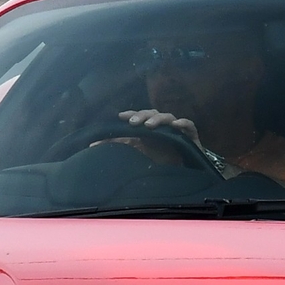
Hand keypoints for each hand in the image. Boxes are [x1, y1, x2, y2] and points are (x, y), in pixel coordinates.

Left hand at [114, 110, 240, 175]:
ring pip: (168, 117)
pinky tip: (176, 125)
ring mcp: (177, 128)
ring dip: (158, 119)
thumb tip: (93, 145)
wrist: (184, 170)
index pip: (140, 116)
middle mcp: (162, 125)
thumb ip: (118, 148)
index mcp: (150, 128)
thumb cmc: (161, 160)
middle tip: (133, 123)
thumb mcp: (138, 154)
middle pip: (152, 114)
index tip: (121, 117)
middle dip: (142, 116)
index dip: (131, 114)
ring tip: (149, 125)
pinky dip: (183, 123)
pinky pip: (188, 125)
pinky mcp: (191, 135)